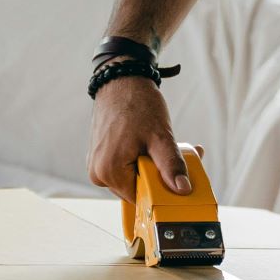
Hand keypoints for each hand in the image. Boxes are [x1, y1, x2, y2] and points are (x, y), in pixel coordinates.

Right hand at [87, 70, 189, 202]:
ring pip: (132, 177)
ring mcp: (97, 164)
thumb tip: (182, 190)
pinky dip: (141, 159)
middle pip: (137, 188)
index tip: (179, 177)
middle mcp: (98, 172)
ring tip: (164, 145)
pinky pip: (124, 167)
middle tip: (179, 156)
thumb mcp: (160, 136)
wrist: (120, 80)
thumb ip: (171, 165)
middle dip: (159, 176)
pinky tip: (151, 144)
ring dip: (151, 166)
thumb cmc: (137, 104)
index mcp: (109, 172)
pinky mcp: (100, 156)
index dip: (162, 189)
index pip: (141, 199)